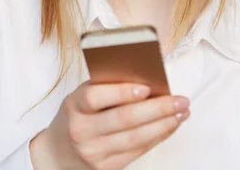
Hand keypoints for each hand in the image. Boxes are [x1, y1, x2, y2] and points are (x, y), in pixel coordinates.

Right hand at [29, 82, 189, 169]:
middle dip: (157, 108)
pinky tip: (169, 126)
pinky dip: (158, 137)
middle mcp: (81, 130)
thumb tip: (143, 77)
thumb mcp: (80, 98)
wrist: (58, 152)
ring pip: (135, 138)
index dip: (122, 92)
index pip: (95, 97)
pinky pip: (137, 151)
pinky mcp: (105, 167)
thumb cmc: (76, 117)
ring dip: (164, 124)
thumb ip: (104, 87)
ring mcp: (93, 151)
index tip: (147, 87)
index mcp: (74, 106)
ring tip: (181, 113)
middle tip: (180, 100)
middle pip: (124, 119)